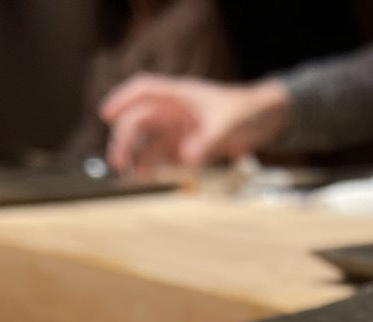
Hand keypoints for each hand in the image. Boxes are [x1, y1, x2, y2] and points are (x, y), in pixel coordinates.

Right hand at [101, 74, 289, 172]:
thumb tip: (186, 157)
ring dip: (138, 157)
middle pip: (139, 120)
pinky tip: (151, 180)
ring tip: (131, 178)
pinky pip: (166, 155)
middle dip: (125, 139)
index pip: (143, 90)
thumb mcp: (228, 125)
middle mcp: (176, 110)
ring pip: (149, 141)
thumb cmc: (248, 111)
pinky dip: (156, 167)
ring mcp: (181, 128)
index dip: (122, 99)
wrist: (268, 118)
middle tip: (119, 163)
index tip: (105, 115)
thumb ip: (208, 141)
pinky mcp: (189, 144)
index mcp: (180, 95)